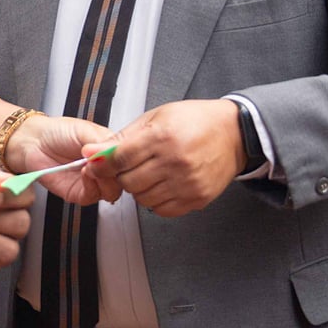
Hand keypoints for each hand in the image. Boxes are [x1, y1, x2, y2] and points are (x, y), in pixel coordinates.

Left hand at [4, 113, 120, 204]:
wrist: (33, 142)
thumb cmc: (57, 132)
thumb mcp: (86, 130)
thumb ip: (105, 142)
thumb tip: (119, 153)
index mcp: (110, 152)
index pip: (130, 162)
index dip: (128, 160)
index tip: (122, 154)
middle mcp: (104, 169)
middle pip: (125, 180)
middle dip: (117, 172)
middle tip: (106, 161)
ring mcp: (93, 183)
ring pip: (112, 192)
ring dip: (104, 180)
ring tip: (92, 166)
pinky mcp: (79, 194)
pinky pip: (93, 197)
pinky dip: (91, 186)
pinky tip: (84, 174)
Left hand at [104, 99, 246, 218]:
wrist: (234, 134)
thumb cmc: (195, 121)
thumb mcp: (156, 117)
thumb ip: (124, 137)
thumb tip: (92, 152)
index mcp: (163, 137)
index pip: (119, 159)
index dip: (102, 163)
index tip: (96, 163)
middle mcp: (175, 162)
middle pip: (128, 182)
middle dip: (123, 175)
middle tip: (131, 166)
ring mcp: (187, 183)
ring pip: (143, 199)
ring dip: (139, 188)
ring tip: (150, 173)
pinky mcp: (196, 198)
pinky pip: (162, 210)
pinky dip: (156, 200)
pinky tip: (163, 185)